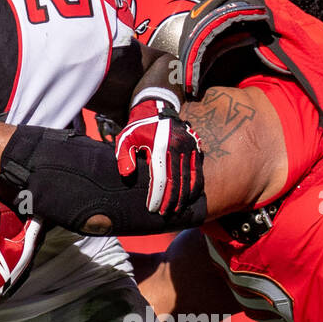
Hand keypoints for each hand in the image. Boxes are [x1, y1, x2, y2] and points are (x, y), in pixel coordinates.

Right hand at [0, 197, 41, 309]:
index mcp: (27, 251)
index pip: (38, 228)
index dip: (38, 215)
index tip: (36, 203)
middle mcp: (26, 261)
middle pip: (34, 239)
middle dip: (32, 226)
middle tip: (28, 213)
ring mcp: (19, 270)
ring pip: (24, 249)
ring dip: (21, 238)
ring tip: (15, 227)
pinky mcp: (9, 277)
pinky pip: (12, 257)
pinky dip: (8, 248)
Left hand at [115, 89, 202, 214]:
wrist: (158, 107)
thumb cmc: (139, 128)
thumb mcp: (125, 138)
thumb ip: (124, 157)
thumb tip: (127, 175)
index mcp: (160, 145)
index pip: (160, 177)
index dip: (157, 195)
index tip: (153, 209)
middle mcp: (178, 146)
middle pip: (176, 180)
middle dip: (171, 200)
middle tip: (165, 214)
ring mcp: (189, 146)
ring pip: (190, 178)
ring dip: (184, 197)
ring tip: (177, 210)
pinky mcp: (196, 147)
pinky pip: (198, 171)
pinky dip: (195, 187)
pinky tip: (189, 198)